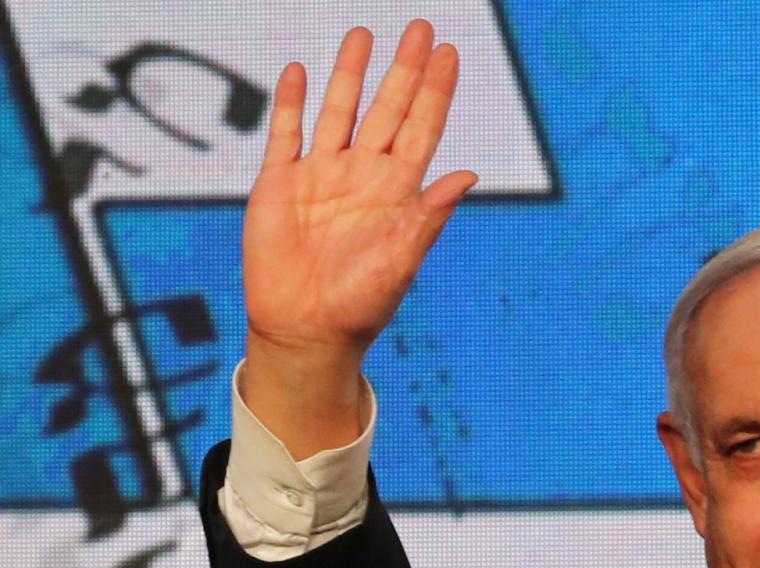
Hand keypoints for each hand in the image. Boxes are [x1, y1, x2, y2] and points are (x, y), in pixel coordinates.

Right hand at [241, 19, 475, 455]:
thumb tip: (467, 176)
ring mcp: (321, 177)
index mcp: (397, 193)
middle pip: (387, 110)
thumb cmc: (360, 306)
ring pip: (338, 112)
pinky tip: (299, 71)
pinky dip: (290, 104)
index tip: (449, 53)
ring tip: (364, 35)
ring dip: (350, 74)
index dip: (435, 92)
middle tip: (421, 28)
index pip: (422, 130)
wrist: (306, 331)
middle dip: (403, 70)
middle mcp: (362, 177)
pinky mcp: (279, 186)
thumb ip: (429, 216)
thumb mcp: (402, 261)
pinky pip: (286, 135)